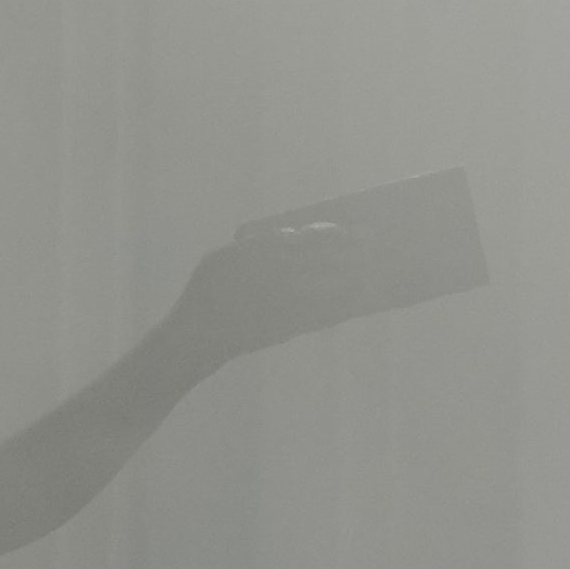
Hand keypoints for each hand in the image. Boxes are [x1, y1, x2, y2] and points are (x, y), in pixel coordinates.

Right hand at [165, 219, 378, 363]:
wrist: (195, 339)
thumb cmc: (207, 293)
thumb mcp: (222, 259)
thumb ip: (257, 245)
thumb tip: (293, 235)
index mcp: (253, 256)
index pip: (302, 240)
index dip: (329, 234)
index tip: (352, 229)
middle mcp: (267, 280)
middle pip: (318, 261)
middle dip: (347, 253)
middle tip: (373, 245)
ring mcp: (277, 306)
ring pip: (323, 288)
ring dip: (349, 278)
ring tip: (371, 271)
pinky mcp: (283, 329)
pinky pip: (316, 317)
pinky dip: (336, 308)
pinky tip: (352, 302)